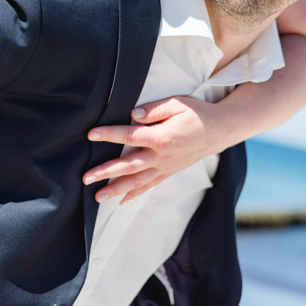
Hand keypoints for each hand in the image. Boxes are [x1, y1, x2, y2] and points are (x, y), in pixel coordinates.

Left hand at [82, 97, 224, 202]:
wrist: (219, 130)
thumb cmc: (197, 114)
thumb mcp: (177, 104)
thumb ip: (153, 109)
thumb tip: (132, 114)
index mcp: (161, 137)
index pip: (129, 136)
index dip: (109, 134)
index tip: (92, 134)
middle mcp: (161, 156)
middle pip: (128, 166)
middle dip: (105, 172)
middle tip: (86, 178)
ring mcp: (165, 167)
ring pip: (137, 181)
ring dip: (116, 189)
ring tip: (98, 197)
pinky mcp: (169, 172)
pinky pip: (149, 186)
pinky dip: (135, 194)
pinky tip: (122, 201)